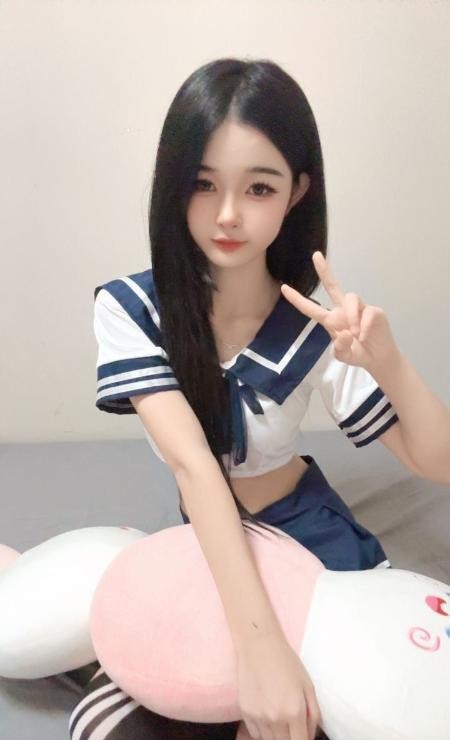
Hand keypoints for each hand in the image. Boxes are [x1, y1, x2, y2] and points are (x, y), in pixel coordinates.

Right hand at [237, 631, 321, 739]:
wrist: (259, 645)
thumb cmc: (287, 662)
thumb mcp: (308, 686)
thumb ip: (313, 715)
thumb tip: (310, 736)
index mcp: (294, 711)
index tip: (302, 734)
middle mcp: (275, 718)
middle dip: (291, 738)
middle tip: (292, 726)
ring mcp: (258, 716)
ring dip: (277, 736)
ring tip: (280, 719)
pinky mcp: (245, 712)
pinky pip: (256, 734)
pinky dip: (263, 731)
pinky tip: (267, 715)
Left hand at [280, 251, 397, 371]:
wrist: (378, 358)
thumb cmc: (357, 354)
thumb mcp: (344, 357)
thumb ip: (340, 349)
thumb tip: (345, 333)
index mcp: (331, 320)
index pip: (311, 309)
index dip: (297, 299)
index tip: (283, 288)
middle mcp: (343, 310)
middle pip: (333, 285)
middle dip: (324, 270)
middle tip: (315, 255)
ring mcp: (359, 309)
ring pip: (352, 298)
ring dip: (352, 316)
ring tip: (356, 334)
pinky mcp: (374, 311)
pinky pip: (367, 313)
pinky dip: (365, 327)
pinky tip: (365, 336)